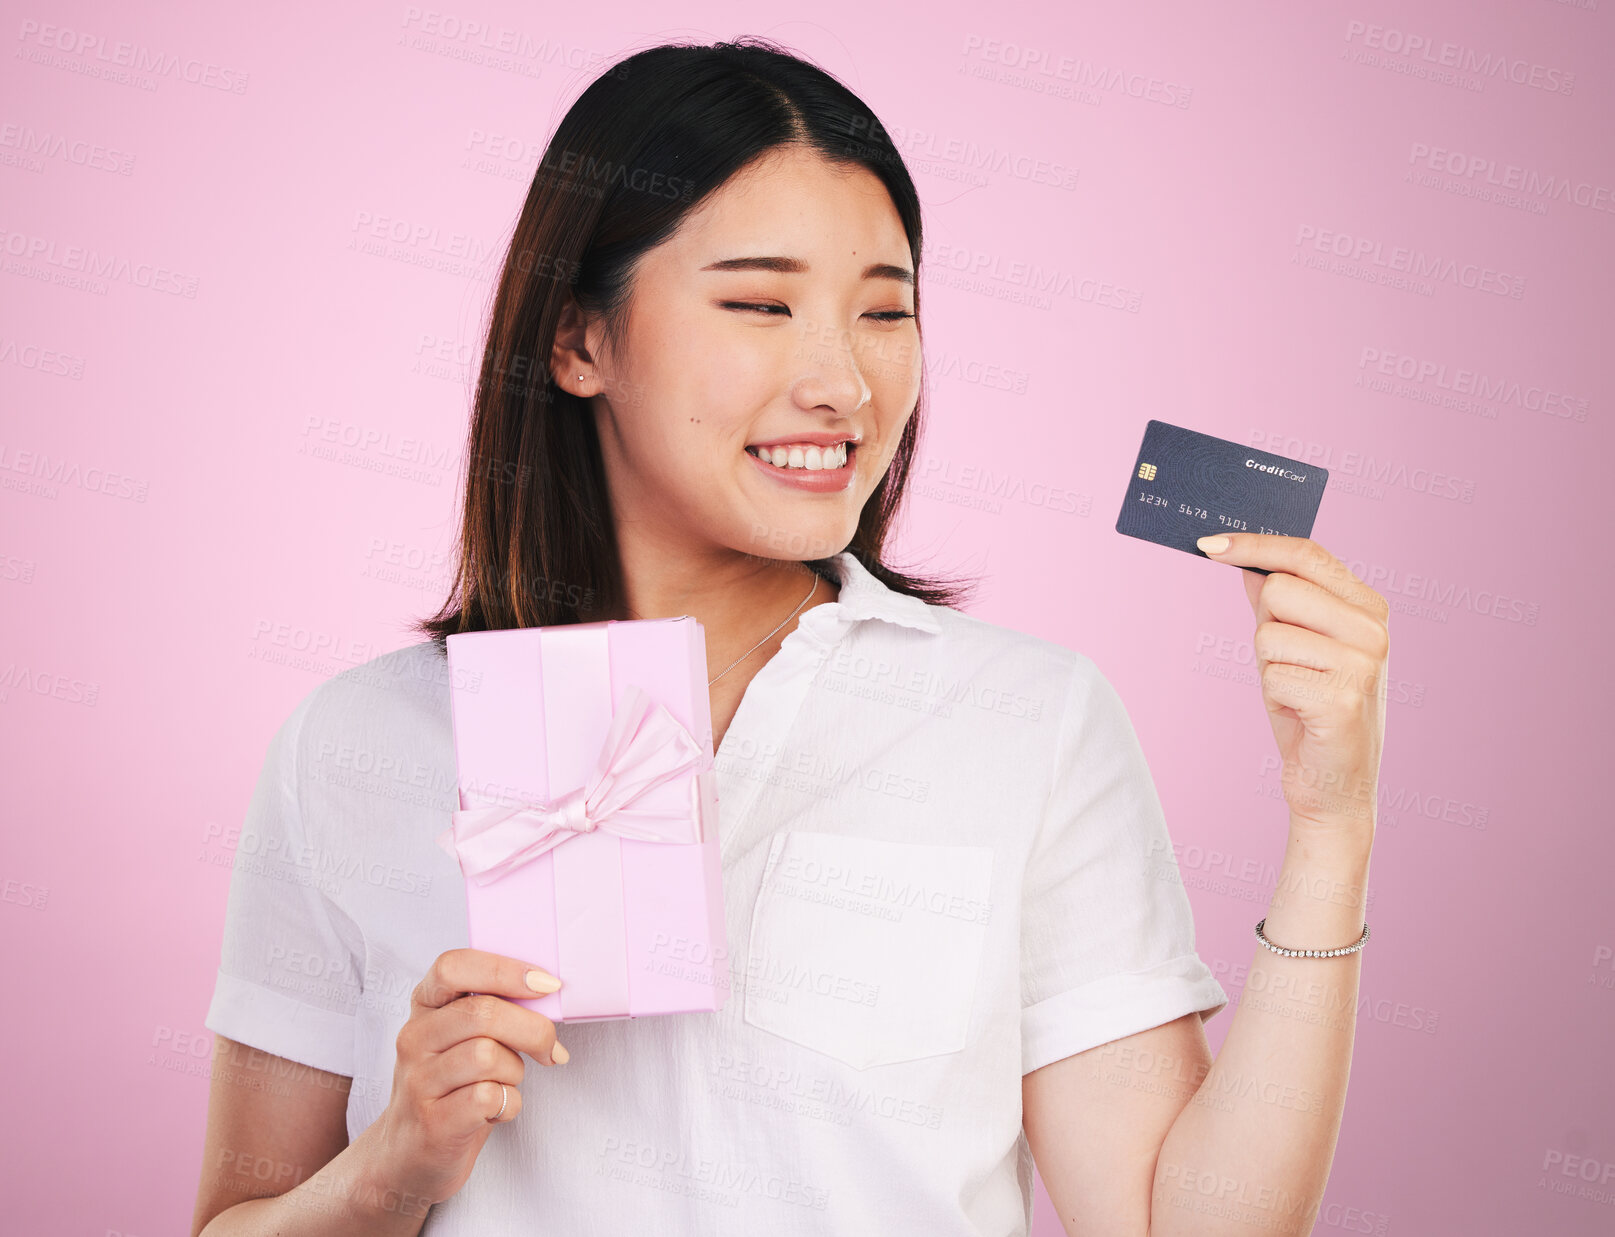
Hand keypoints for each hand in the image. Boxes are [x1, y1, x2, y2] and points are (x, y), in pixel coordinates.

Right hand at [359, 949, 568, 1206]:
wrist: (407, 1155)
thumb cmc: (451, 1086)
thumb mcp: (461, 1037)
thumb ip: (492, 1009)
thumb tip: (549, 993)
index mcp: (424, 1006)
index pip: (453, 966)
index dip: (504, 969)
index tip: (547, 984)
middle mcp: (414, 1038)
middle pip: (483, 1013)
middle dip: (533, 1029)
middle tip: (551, 1048)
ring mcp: (418, 1081)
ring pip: (488, 1056)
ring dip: (515, 1070)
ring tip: (507, 1082)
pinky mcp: (432, 1122)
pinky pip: (489, 1098)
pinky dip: (509, 1103)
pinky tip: (499, 1108)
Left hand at [1196, 533, 1388, 837]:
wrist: (1336, 787)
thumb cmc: (1311, 714)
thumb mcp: (1294, 650)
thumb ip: (1278, 605)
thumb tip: (1247, 562)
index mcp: (1369, 608)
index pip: (1307, 554)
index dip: (1255, 545)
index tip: (1208, 544)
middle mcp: (1373, 629)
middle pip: (1280, 588)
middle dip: (1265, 627)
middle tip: (1289, 666)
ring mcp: (1363, 662)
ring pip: (1268, 633)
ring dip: (1269, 667)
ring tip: (1297, 694)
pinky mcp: (1342, 697)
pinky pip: (1271, 675)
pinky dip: (1273, 697)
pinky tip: (1300, 716)